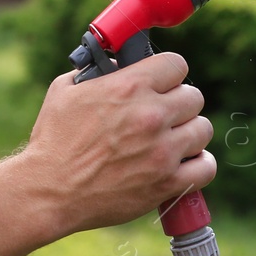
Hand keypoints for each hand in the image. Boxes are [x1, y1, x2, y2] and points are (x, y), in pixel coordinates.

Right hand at [19, 52, 213, 236]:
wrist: (48, 191)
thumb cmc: (53, 141)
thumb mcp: (66, 90)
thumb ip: (96, 71)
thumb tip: (117, 64)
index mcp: (129, 87)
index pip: (177, 64)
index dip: (169, 73)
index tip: (163, 83)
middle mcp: (151, 115)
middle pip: (194, 97)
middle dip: (179, 103)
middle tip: (164, 115)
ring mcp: (162, 151)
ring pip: (203, 129)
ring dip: (189, 133)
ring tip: (172, 141)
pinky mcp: (167, 183)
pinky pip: (206, 167)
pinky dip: (198, 165)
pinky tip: (182, 164)